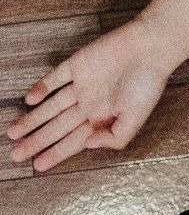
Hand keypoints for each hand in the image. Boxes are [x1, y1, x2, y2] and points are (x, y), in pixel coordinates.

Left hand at [5, 19, 171, 171]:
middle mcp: (90, 104)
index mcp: (104, 119)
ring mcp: (82, 86)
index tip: (38, 166)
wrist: (149, 48)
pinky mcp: (77, 66)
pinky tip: (29, 100)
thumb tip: (88, 146)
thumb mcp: (136, 119)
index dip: (56, 153)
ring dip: (32, 119)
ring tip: (13, 133)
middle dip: (37, 141)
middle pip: (57, 127)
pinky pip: (55, 78)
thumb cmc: (147, 84)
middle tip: (16, 155)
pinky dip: (41, 88)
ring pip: (51, 106)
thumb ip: (115, 137)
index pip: (74, 140)